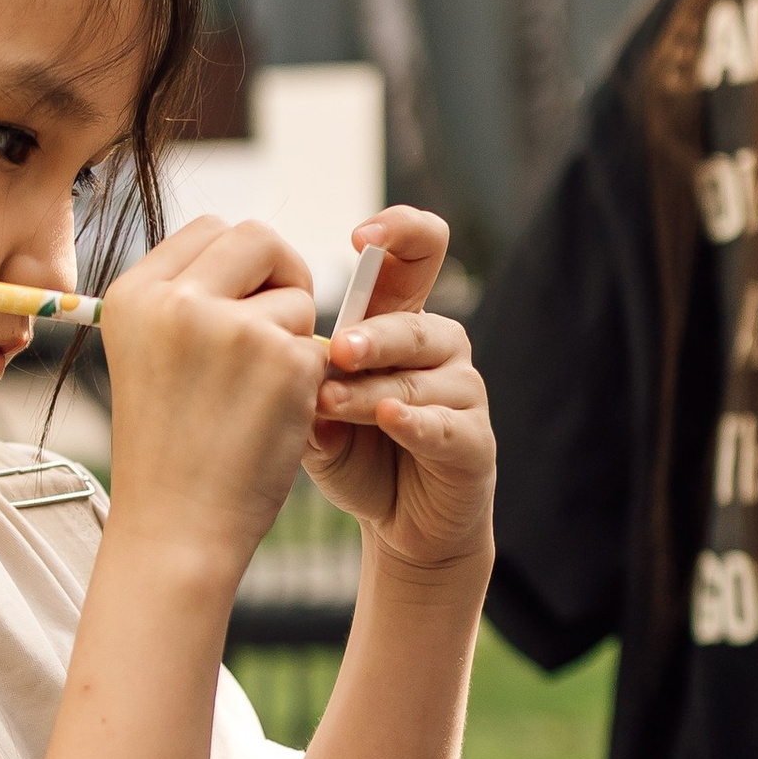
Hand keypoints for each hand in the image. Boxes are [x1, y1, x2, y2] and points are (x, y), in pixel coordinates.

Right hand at [98, 217, 325, 589]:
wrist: (175, 528)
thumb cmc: (167, 448)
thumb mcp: (147, 355)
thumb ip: (187, 298)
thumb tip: (249, 255)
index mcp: (133, 294)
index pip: (209, 228)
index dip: (238, 263)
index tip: (241, 304)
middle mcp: (176, 300)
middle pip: (258, 237)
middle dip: (279, 274)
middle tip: (275, 329)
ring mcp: (233, 327)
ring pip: (296, 293)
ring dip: (292, 336)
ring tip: (257, 394)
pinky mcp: (283, 360)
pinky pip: (317, 343)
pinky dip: (307, 379)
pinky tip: (274, 418)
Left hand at [305, 208, 493, 574]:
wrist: (398, 525)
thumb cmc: (357, 456)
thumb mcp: (316, 419)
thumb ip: (302, 389)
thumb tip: (284, 366)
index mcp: (399, 323)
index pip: (417, 256)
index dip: (399, 233)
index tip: (359, 236)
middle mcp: (438, 348)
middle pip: (413, 323)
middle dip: (373, 333)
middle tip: (336, 349)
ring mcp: (462, 393)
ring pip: (420, 378)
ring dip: (373, 390)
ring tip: (330, 402)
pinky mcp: (473, 442)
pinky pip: (446, 425)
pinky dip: (415, 421)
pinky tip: (391, 418)